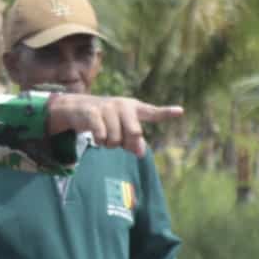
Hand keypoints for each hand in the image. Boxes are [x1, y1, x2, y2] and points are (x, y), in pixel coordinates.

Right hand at [48, 94, 183, 155]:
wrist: (78, 108)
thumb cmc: (106, 121)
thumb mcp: (121, 130)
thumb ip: (134, 141)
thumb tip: (140, 153)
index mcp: (133, 108)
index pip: (152, 112)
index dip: (166, 112)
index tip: (180, 111)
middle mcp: (122, 105)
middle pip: (134, 133)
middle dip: (126, 144)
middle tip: (119, 142)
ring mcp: (107, 107)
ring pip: (115, 139)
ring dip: (109, 144)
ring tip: (105, 137)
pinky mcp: (92, 112)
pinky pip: (101, 136)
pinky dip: (99, 141)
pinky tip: (97, 137)